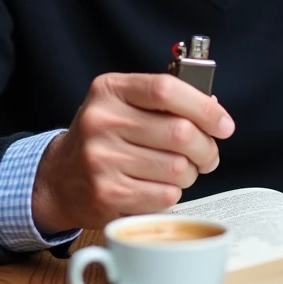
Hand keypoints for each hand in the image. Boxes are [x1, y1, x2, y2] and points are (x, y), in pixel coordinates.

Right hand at [31, 73, 234, 232]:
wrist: (59, 178)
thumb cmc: (104, 138)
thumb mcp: (123, 105)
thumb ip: (165, 102)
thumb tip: (214, 109)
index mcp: (109, 90)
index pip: (166, 89)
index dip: (204, 107)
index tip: (223, 124)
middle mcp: (101, 121)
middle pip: (179, 132)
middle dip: (206, 148)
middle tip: (208, 155)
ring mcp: (101, 158)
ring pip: (177, 167)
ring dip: (190, 173)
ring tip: (181, 171)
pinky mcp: (106, 193)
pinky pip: (165, 194)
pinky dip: (172, 192)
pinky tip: (159, 186)